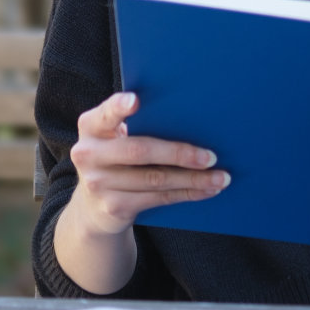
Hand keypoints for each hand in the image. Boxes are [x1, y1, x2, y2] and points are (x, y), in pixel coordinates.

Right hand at [66, 91, 229, 235]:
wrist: (92, 209)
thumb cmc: (115, 159)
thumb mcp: (112, 138)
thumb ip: (134, 124)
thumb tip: (189, 115)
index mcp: (91, 126)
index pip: (105, 113)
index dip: (118, 107)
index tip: (136, 100)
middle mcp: (88, 154)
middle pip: (139, 151)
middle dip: (179, 153)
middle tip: (211, 156)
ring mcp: (99, 184)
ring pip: (155, 179)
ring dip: (193, 179)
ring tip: (220, 177)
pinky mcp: (114, 208)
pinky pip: (158, 198)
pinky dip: (187, 193)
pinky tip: (207, 189)